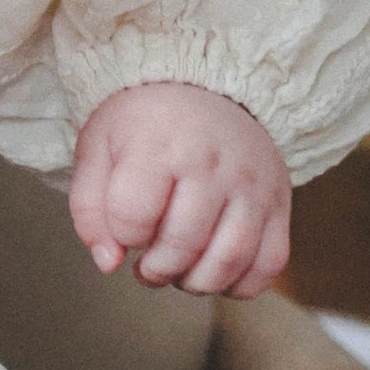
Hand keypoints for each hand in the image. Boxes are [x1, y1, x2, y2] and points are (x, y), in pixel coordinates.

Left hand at [69, 81, 290, 294]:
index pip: (132, 216)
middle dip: (157, 270)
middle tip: (148, 265)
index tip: (124, 225)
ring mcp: (252, 185)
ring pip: (230, 260)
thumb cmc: (145, 124)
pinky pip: (271, 263)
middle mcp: (211, 164)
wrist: (205, 86)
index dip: (122, 235)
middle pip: (182, 244)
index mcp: (158, 145)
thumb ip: (89, 209)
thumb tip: (109, 263)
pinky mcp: (280, 202)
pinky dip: (242, 284)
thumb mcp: (98, 148)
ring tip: (180, 271)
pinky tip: (217, 270)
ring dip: (198, 283)